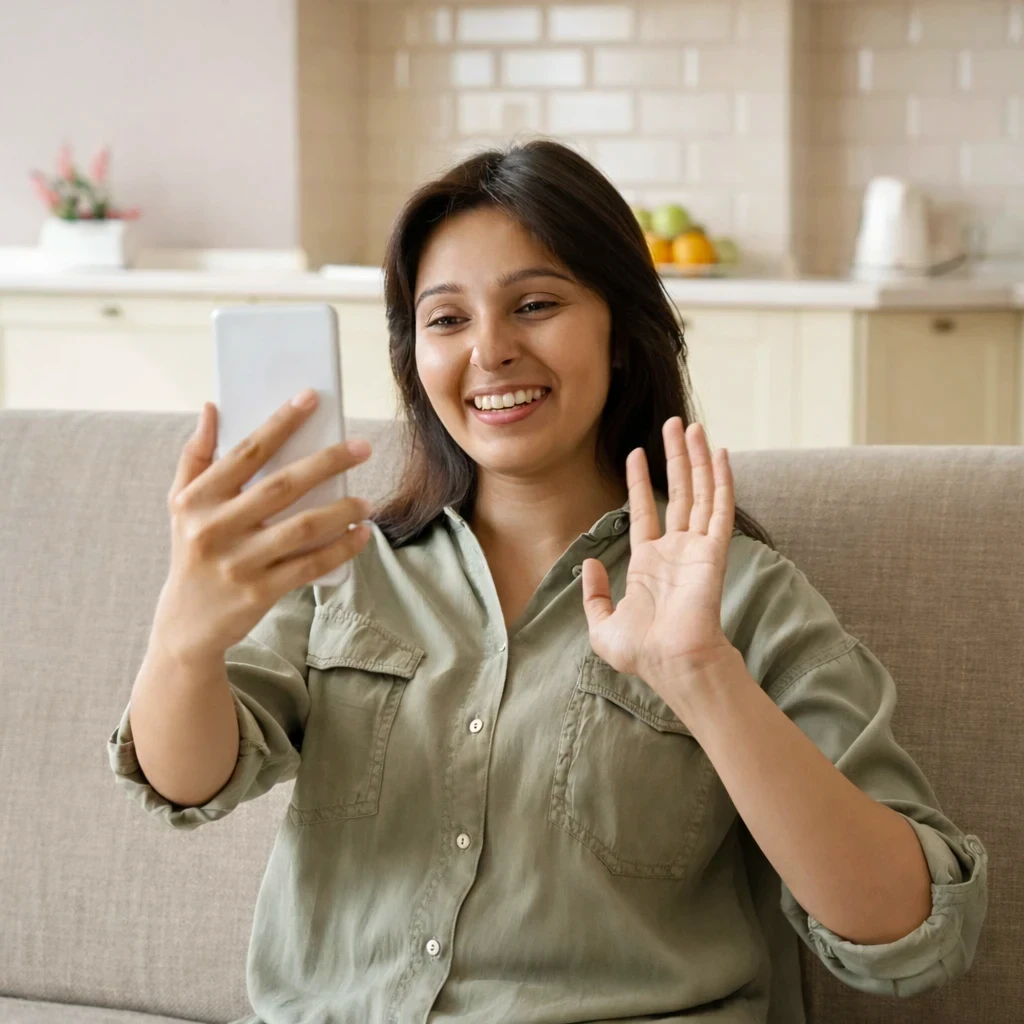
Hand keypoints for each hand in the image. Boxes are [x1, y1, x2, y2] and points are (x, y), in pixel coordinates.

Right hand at [152, 392, 372, 665]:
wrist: (186, 624)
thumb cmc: (192, 551)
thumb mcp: (180, 504)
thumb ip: (196, 455)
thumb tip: (212, 407)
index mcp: (196, 500)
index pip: (246, 452)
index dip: (280, 423)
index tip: (311, 398)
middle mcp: (215, 529)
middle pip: (282, 487)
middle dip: (327, 462)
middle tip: (363, 447)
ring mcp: (238, 563)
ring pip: (302, 528)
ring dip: (342, 510)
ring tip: (367, 500)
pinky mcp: (259, 592)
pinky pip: (310, 565)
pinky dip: (340, 549)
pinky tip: (361, 535)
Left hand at [581, 417, 736, 700]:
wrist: (671, 664)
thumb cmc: (642, 653)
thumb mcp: (601, 626)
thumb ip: (594, 595)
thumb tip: (591, 563)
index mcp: (650, 563)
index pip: (646, 510)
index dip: (641, 481)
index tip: (636, 453)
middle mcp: (676, 550)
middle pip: (678, 491)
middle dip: (675, 457)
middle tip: (674, 424)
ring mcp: (697, 548)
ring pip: (700, 492)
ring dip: (697, 458)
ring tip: (692, 426)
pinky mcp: (714, 551)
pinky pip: (720, 508)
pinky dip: (721, 480)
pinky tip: (719, 454)